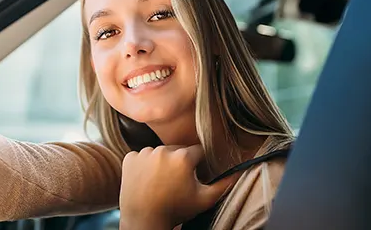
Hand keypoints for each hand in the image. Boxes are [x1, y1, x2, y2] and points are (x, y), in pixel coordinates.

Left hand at [119, 145, 238, 228]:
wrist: (144, 220)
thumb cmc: (175, 210)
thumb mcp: (204, 199)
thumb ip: (224, 184)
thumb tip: (241, 171)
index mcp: (182, 157)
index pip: (198, 151)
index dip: (198, 164)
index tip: (193, 176)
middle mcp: (162, 150)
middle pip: (178, 150)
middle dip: (180, 162)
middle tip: (176, 183)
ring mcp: (144, 153)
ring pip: (159, 152)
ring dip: (162, 163)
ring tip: (161, 183)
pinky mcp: (130, 158)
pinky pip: (142, 157)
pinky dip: (145, 165)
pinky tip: (147, 180)